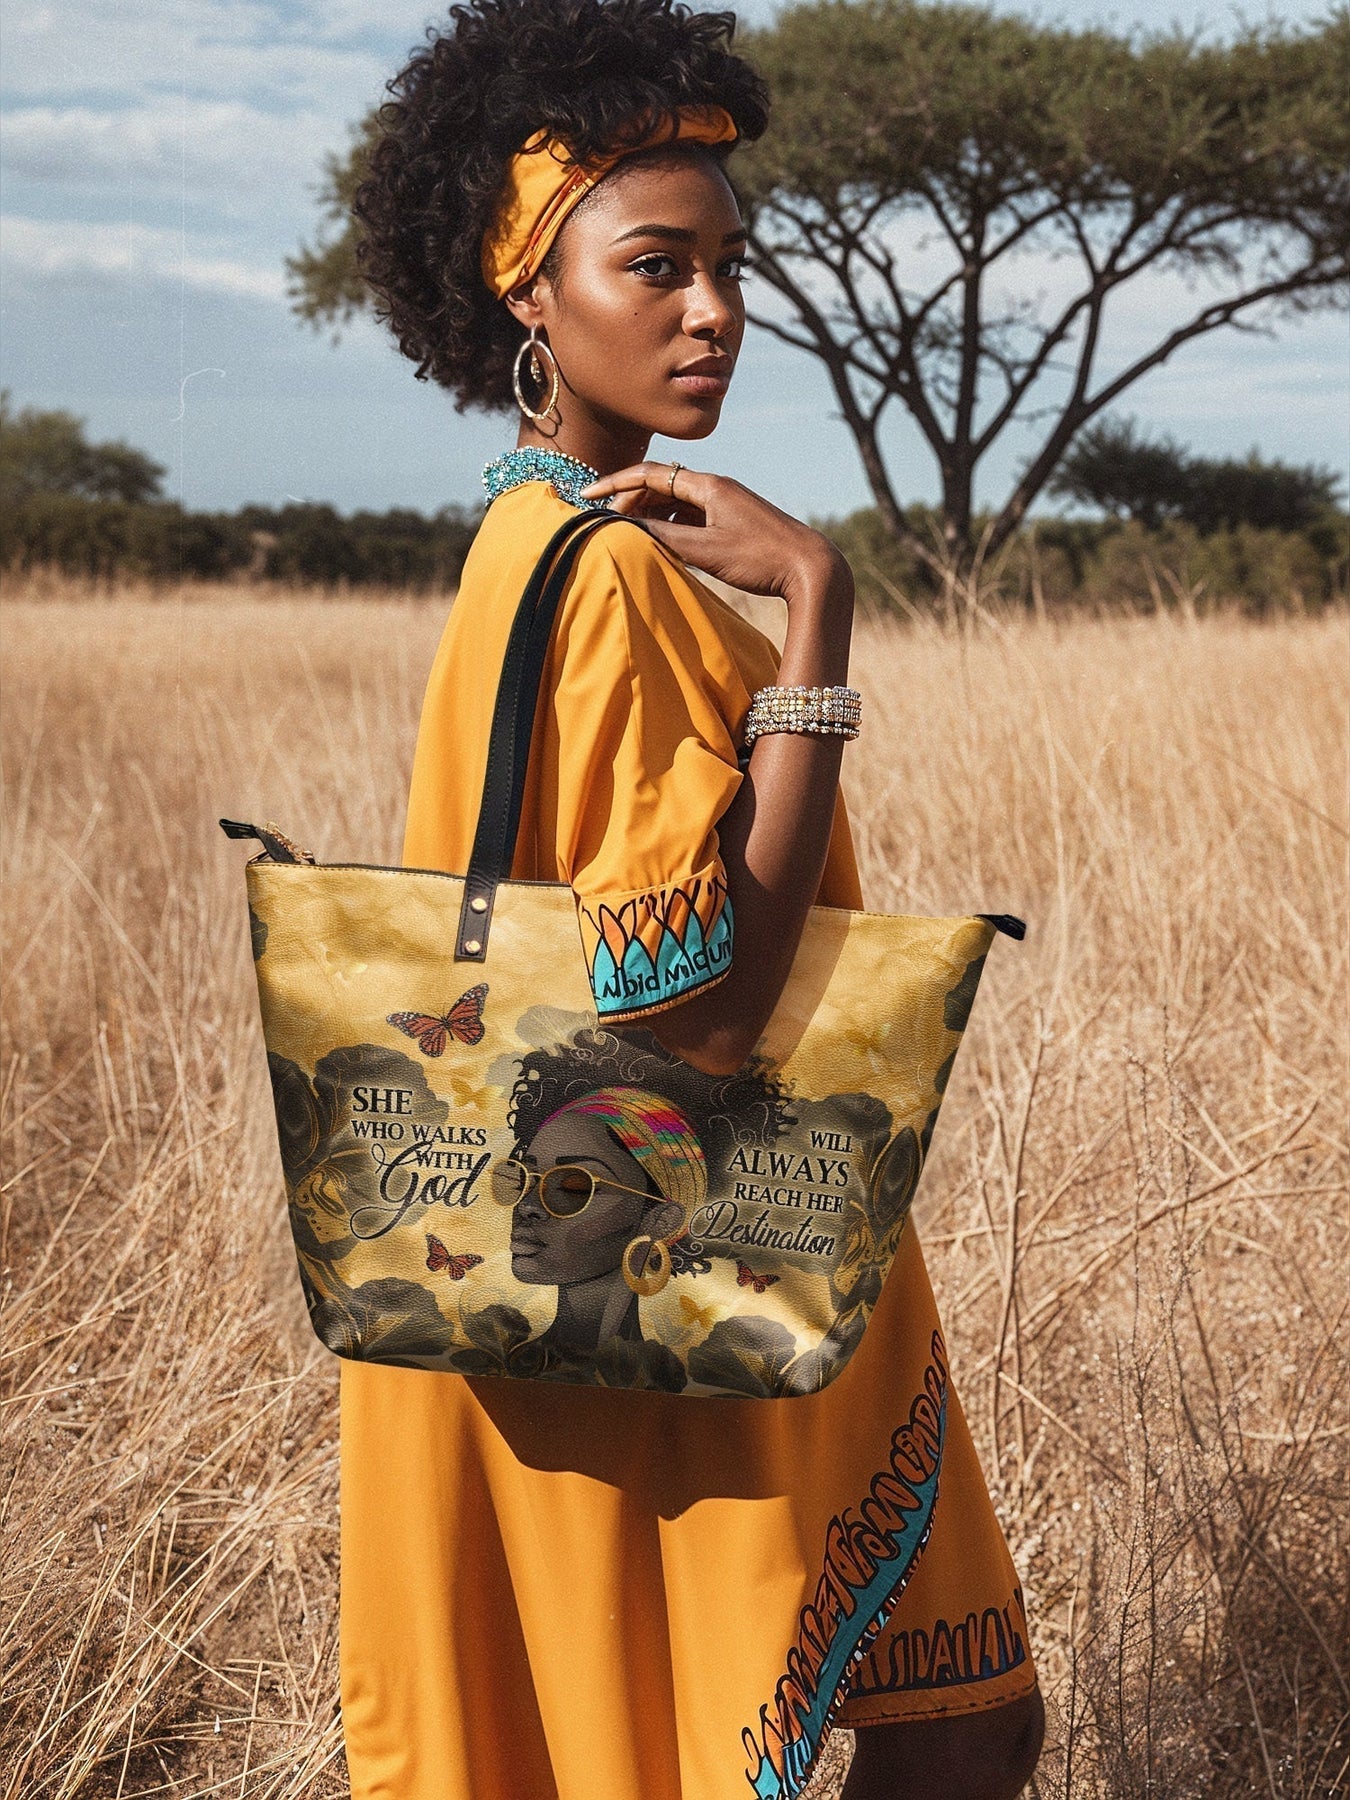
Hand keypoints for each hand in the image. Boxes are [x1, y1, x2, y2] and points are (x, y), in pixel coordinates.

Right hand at [578, 461, 846, 606]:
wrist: (812, 568)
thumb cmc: (762, 558)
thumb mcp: (706, 552)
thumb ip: (664, 539)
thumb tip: (626, 531)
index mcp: (708, 486)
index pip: (650, 475)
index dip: (614, 485)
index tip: (586, 497)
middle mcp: (717, 488)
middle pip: (661, 485)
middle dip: (629, 502)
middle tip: (606, 525)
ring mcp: (727, 504)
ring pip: (676, 501)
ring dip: (650, 515)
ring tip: (630, 535)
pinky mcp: (736, 521)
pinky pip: (693, 515)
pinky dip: (671, 525)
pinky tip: (664, 544)